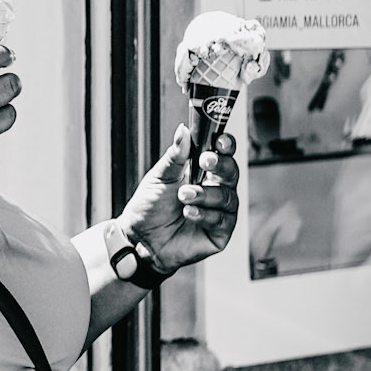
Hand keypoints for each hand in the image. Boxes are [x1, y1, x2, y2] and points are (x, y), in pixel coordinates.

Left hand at [119, 125, 240, 273]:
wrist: (139, 240)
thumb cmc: (149, 208)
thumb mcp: (159, 178)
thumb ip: (175, 156)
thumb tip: (183, 130)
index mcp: (202, 172)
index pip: (222, 154)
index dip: (225, 145)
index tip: (219, 141)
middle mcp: (214, 190)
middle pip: (231, 172)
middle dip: (220, 165)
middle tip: (205, 162)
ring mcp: (219, 211)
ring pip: (227, 196)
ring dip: (205, 194)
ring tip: (184, 196)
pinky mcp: (219, 232)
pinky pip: (222, 220)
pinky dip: (205, 214)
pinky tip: (189, 213)